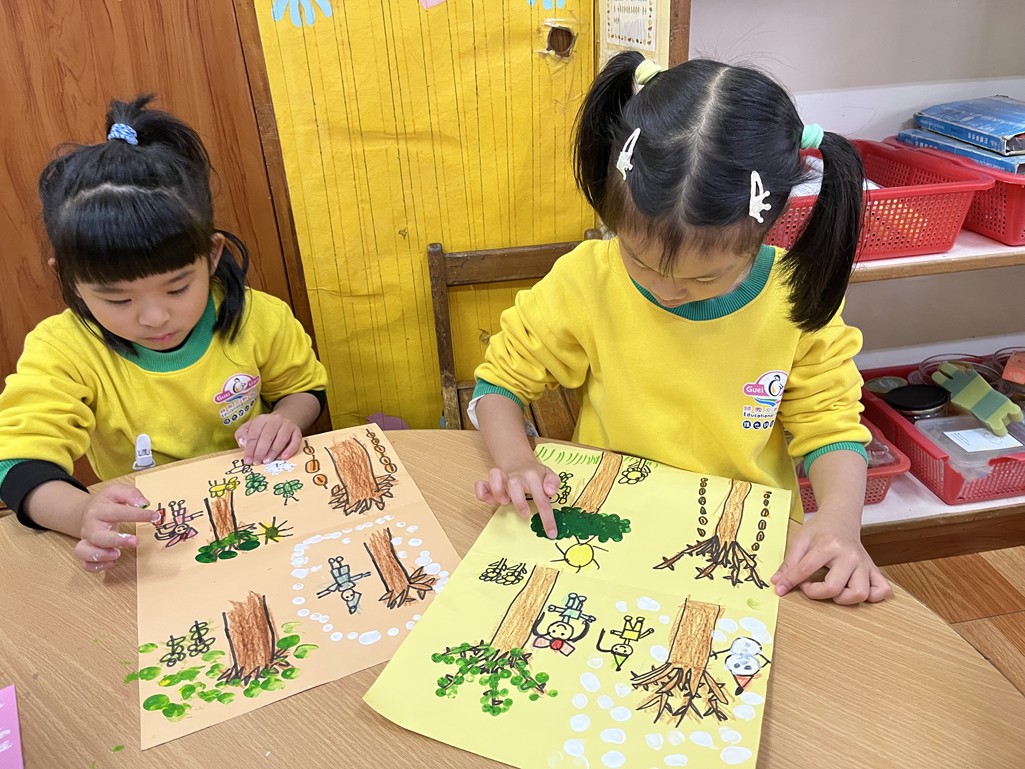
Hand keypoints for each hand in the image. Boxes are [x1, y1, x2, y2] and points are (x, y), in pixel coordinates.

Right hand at [73, 485, 153, 573]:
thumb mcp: (117, 492)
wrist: (86, 512)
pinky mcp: (86, 552)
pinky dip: (97, 567)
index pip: (118, 512)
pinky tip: (112, 562)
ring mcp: (86, 541)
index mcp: (99, 510)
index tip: (155, 517)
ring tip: (117, 554)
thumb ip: (131, 494)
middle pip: (97, 536)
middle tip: (135, 541)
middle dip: (115, 540)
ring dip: (101, 555)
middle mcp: (90, 526)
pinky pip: (86, 564)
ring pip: (83, 551)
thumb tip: (144, 504)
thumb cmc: (106, 503)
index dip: (138, 514)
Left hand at [235, 414, 302, 464]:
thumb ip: (242, 435)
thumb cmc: (263, 429)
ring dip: (273, 452)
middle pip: (267, 436)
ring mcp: (287, 425)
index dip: (250, 448)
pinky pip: (296, 441)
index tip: (248, 460)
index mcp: (261, 419)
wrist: (282, 421)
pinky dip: (290, 450)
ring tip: (267, 461)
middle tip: (257, 462)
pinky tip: (284, 457)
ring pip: (281, 439)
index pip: (254, 434)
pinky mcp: (297, 431)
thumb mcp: (250, 428)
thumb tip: (242, 444)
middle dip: (261, 451)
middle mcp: (275, 420)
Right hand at [475, 459, 560, 537]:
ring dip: (498, 491)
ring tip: (504, 502)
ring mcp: (502, 479)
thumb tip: (550, 492)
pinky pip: (481, 485)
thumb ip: (553, 482)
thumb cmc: (536, 476)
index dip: (546, 517)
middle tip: (525, 513)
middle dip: (519, 501)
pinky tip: (489, 501)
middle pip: (514, 484)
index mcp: (533, 475)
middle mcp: (516, 476)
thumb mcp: (549, 476)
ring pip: (494, 476)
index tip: (551, 533)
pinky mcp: (490, 483)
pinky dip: (482, 493)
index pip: (541, 497)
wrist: (521, 464)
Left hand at [771, 511, 890, 604]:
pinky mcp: (873, 569)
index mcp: (829, 545)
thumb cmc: (820, 530)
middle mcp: (850, 556)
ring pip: (860, 593)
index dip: (791, 581)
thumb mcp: (800, 540)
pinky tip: (854, 591)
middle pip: (835, 587)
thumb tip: (777, 583)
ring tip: (831, 590)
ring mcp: (864, 564)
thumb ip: (789, 562)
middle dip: (816, 593)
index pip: (806, 569)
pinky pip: (881, 590)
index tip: (781, 588)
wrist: (841, 519)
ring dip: (843, 599)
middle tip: (808, 585)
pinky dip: (872, 597)